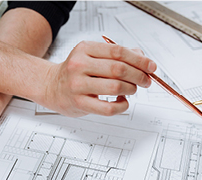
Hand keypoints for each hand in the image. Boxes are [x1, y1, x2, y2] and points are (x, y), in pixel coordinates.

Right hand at [38, 41, 154, 116]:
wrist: (51, 86)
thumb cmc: (75, 72)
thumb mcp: (92, 56)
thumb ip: (116, 55)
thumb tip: (142, 58)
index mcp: (85, 49)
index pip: (118, 51)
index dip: (139, 59)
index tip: (151, 66)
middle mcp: (79, 65)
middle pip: (119, 69)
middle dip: (139, 76)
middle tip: (146, 80)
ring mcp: (78, 85)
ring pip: (115, 87)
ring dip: (130, 89)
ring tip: (132, 89)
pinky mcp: (79, 103)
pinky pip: (108, 108)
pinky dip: (122, 106)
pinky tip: (122, 101)